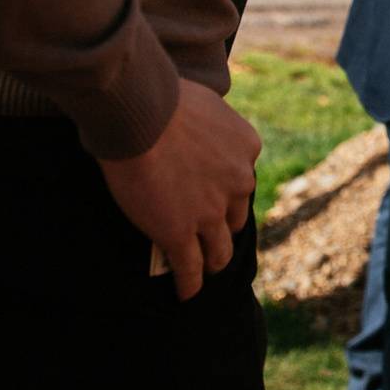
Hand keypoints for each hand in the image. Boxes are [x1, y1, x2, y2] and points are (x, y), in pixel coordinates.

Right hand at [98, 84, 257, 300]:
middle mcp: (239, 182)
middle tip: (211, 235)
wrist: (141, 113)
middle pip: (236, 216)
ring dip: (213, 261)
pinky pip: (190, 268)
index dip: (227, 190)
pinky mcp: (181, 233)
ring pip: (220, 249)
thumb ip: (207, 121)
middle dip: (224, 226)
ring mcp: (212, 212)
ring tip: (205, 270)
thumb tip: (194, 119)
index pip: (241, 178)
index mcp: (247, 148)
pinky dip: (190, 285)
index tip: (216, 197)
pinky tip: (185, 294)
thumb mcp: (203, 102)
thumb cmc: (161, 95)